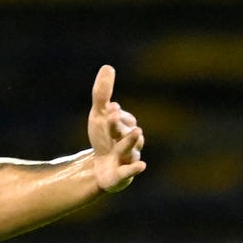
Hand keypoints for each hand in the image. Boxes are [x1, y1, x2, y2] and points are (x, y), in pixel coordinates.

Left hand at [88, 65, 145, 192]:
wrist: (102, 170)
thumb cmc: (104, 140)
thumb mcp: (99, 116)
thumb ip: (102, 94)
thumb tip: (108, 66)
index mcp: (123, 126)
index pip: (121, 118)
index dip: (114, 114)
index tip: (109, 107)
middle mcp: (128, 141)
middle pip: (126, 131)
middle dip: (120, 124)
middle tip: (112, 115)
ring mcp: (126, 158)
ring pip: (130, 149)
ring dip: (131, 141)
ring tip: (135, 132)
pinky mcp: (121, 176)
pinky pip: (130, 172)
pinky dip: (135, 169)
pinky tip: (142, 166)